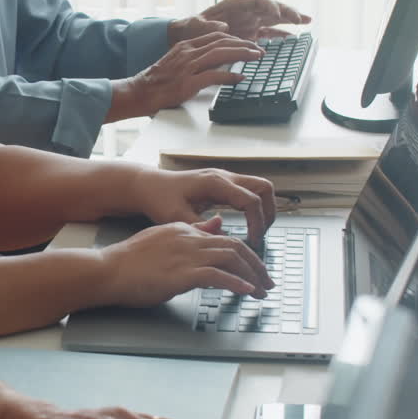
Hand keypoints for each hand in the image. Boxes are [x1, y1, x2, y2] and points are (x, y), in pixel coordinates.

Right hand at [99, 216, 273, 303]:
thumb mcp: (162, 240)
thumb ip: (189, 233)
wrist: (107, 270)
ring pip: (232, 259)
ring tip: (262, 291)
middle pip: (235, 246)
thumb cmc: (128, 261)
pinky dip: (237, 284)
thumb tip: (215, 225)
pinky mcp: (182, 273)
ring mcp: (186, 255)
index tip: (253, 270)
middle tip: (267, 282)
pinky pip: (218, 276)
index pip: (223, 238)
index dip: (244, 254)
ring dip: (252, 277)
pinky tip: (246, 292)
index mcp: (184, 229)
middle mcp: (189, 238)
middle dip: (256, 265)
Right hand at [108, 33, 263, 122]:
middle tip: (260, 50)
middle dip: (244, 45)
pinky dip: (230, 76)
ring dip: (242, 55)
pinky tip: (241, 78)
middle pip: (222, 42)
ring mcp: (187, 67)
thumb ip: (194, 59)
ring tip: (257, 57)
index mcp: (185, 46)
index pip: (216, 37)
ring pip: (221, 54)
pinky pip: (214, 76)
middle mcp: (188, 53)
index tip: (249, 44)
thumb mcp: (175, 63)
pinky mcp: (188, 83)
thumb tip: (215, 62)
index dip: (236, 39)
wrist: (139, 92)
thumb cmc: (157, 82)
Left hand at [131, 167, 276, 248]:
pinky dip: (253, 208)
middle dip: (268, 213)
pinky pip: (248, 193)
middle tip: (261, 236)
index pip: (251, 200)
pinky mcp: (222, 185)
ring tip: (257, 232)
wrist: (148, 186)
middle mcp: (223, 177)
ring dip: (264, 210)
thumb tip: (222, 237)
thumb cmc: (158, 198)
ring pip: (259, 188)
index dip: (257, 223)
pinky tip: (246, 226)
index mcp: (215, 183)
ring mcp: (225, 179)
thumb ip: (199, 227)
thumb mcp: (175, 217)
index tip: (253, 241)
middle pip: (264, 188)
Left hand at [195, 0, 310, 40]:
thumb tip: (223, 28)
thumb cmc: (191, 28)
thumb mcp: (195, 25)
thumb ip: (207, 25)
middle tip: (301, 18)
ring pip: (275, 19)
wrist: (189, 35)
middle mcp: (246, 12)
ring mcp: (250, 23)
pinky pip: (270, 33)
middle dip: (287, 11)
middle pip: (271, 7)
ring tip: (307, 21)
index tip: (276, 14)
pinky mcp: (251, 34)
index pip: (257, 0)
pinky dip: (282, 35)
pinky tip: (294, 38)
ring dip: (291, 20)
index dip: (269, 5)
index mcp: (234, 5)